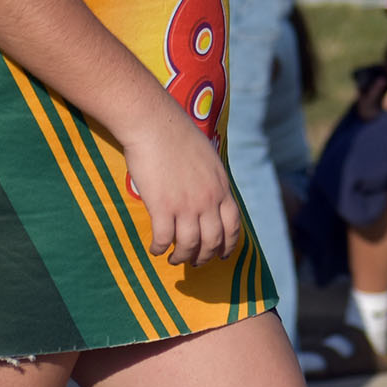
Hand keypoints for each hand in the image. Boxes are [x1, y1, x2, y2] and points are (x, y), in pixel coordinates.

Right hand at [121, 101, 240, 266]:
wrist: (153, 123)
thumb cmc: (176, 133)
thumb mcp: (207, 156)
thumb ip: (212, 178)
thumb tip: (211, 192)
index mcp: (221, 186)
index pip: (233, 226)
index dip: (228, 245)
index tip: (221, 255)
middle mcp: (207, 200)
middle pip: (212, 241)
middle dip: (204, 257)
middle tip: (195, 262)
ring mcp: (185, 205)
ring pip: (189, 246)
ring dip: (182, 257)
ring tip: (174, 259)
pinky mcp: (162, 206)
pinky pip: (163, 239)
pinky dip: (159, 248)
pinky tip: (154, 249)